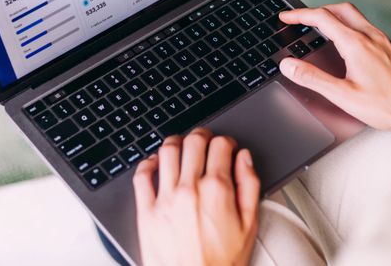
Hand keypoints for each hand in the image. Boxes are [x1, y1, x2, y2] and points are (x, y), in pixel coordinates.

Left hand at [133, 129, 259, 265]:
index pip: (220, 145)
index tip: (225, 147)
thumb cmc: (221, 263)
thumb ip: (249, 185)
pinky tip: (155, 164)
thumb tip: (244, 159)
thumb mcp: (249, 225)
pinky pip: (141, 176)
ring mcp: (165, 199)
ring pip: (166, 151)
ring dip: (176, 143)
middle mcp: (189, 189)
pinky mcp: (146, 211)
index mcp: (217, 190)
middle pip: (193, 142)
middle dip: (202, 136)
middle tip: (205, 142)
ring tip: (181, 147)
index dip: (225, 142)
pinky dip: (147, 163)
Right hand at [278, 3, 390, 150]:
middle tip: (301, 18)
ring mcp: (384, 41)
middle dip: (317, 10)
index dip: (300, 15)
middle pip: (340, 9)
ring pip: (355, 16)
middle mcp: (371, 37)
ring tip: (321, 27)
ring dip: (335, 16)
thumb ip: (313, 78)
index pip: (322, 18)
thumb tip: (289, 65)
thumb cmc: (387, 106)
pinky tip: (348, 42)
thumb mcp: (343, 96)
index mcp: (356, 44)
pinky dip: (350, 27)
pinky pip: (367, 28)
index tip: (286, 17)